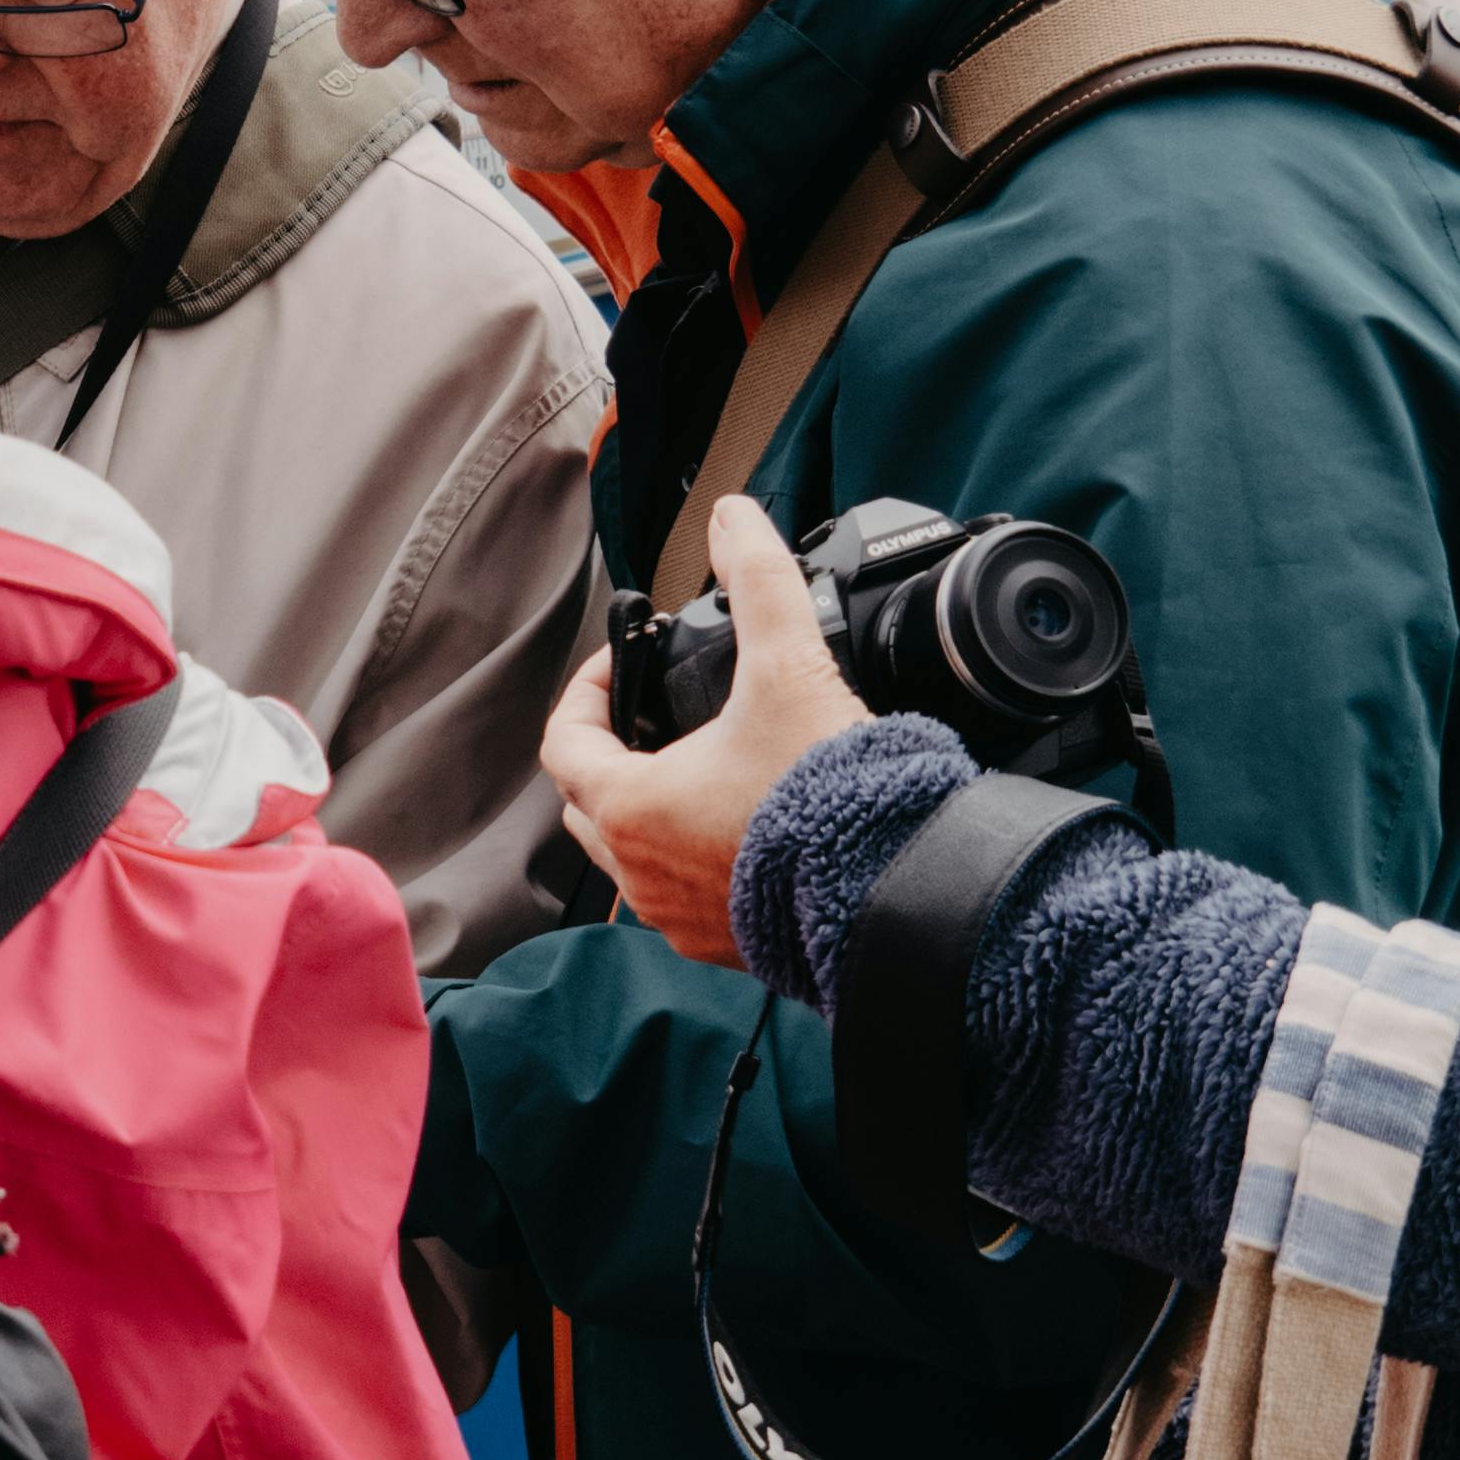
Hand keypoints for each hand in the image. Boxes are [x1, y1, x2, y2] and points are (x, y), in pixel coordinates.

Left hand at [542, 494, 871, 968]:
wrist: (894, 891)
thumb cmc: (828, 793)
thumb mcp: (788, 665)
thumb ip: (758, 579)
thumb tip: (735, 516)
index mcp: (629, 806)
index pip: (565, 741)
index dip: (587, 691)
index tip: (626, 668)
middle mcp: (639, 871)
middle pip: (589, 801)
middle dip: (613, 750)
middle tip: (660, 713)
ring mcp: (678, 915)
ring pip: (632, 854)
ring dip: (652, 806)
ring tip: (705, 763)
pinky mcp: (724, 944)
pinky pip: (680, 896)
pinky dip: (694, 853)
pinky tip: (745, 823)